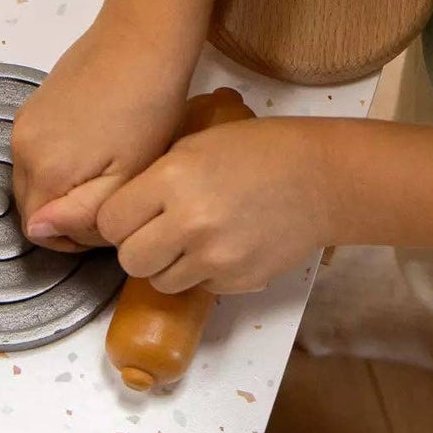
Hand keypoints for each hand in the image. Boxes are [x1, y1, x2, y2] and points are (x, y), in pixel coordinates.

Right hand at [12, 21, 192, 251]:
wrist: (142, 39)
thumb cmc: (146, 111)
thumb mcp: (127, 175)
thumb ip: (84, 213)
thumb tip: (42, 231)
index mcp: (44, 172)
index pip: (39, 232)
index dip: (75, 237)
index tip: (111, 219)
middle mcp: (20, 148)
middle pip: (31, 204)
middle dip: (67, 212)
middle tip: (113, 196)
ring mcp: (23, 123)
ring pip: (33, 177)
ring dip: (62, 185)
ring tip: (108, 169)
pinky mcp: (33, 103)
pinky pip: (36, 149)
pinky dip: (58, 159)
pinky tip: (97, 143)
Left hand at [97, 118, 329, 295]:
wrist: (322, 179)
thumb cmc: (258, 151)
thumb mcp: (196, 145)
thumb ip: (155, 178)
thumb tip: (122, 212)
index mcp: (173, 178)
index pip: (110, 221)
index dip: (118, 219)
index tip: (131, 215)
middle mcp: (189, 222)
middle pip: (130, 260)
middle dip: (138, 247)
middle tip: (157, 232)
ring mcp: (215, 257)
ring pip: (160, 281)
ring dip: (168, 265)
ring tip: (192, 240)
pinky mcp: (237, 280)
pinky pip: (197, 287)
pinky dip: (202, 272)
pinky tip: (224, 245)